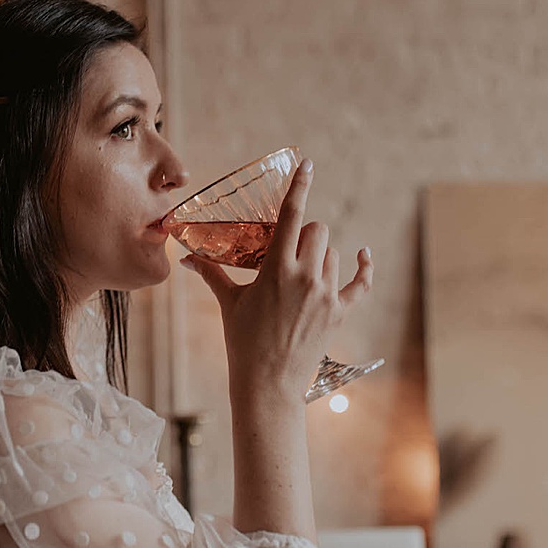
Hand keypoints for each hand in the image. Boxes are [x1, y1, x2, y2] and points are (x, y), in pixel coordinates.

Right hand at [181, 158, 374, 406]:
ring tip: (301, 277)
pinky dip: (363, 267)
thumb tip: (184, 256)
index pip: (292, 215)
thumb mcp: (229, 303)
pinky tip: (363, 255)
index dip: (300, 186)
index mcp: (276, 269)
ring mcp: (326, 294)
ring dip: (320, 256)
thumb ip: (210, 273)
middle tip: (288, 252)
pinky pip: (360, 282)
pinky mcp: (340, 311)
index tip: (308, 164)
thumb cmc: (243, 342)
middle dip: (304, 234)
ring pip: (333, 254)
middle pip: (317, 231)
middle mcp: (306, 277)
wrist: (268, 384)